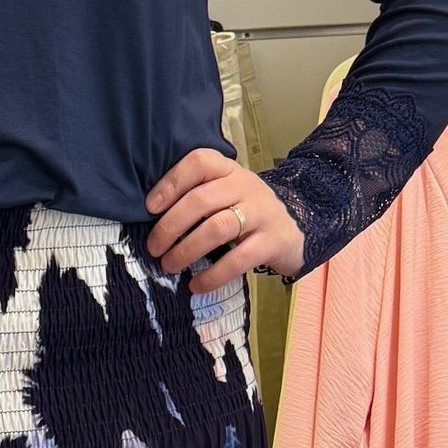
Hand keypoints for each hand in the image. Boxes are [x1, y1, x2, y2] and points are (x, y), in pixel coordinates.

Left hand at [145, 150, 304, 290]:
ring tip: (169, 266)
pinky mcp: (270, 242)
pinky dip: (212, 276)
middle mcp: (245, 187)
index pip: (199, 162)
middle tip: (154, 248)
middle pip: (201, 200)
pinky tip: (196, 285)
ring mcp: (260, 214)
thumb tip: (154, 219)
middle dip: (170, 226)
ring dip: (187, 250)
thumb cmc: (248, 213)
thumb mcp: (227, 194)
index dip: (171, 182)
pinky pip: (237, 260)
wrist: (297, 228)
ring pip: (217, 228)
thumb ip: (199, 196)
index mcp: (229, 171)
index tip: (150, 207)